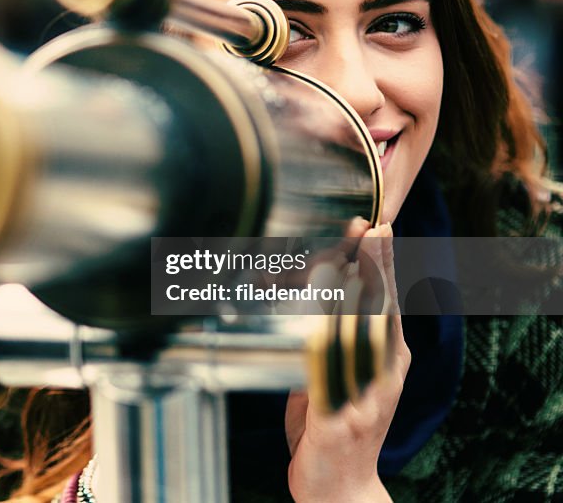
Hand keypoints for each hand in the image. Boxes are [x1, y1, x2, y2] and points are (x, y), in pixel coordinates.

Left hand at [284, 222, 410, 502]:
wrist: (341, 491)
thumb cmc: (337, 428)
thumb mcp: (342, 375)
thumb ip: (333, 338)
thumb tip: (316, 293)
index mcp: (388, 362)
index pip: (388, 303)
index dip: (383, 264)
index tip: (378, 228)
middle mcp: (383, 377)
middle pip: (380, 312)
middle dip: (374, 267)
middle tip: (370, 228)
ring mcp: (364, 399)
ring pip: (359, 338)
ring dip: (352, 296)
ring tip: (348, 260)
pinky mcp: (338, 421)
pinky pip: (330, 377)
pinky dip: (326, 349)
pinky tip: (321, 325)